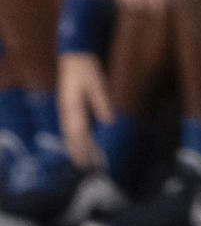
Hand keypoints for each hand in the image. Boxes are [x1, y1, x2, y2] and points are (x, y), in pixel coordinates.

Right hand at [58, 52, 113, 168]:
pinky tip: (78, 143)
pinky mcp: (66, 108)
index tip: (91, 163)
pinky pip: (68, 129)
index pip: (79, 136)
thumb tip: (109, 123)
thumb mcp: (97, 84)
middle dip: (79, 154)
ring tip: (82, 161)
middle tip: (87, 168)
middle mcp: (66, 113)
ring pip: (68, 136)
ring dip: (75, 148)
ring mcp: (64, 111)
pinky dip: (73, 139)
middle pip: (71, 139)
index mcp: (73, 109)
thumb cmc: (86, 69)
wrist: (73, 57)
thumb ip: (102, 104)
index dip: (85, 151)